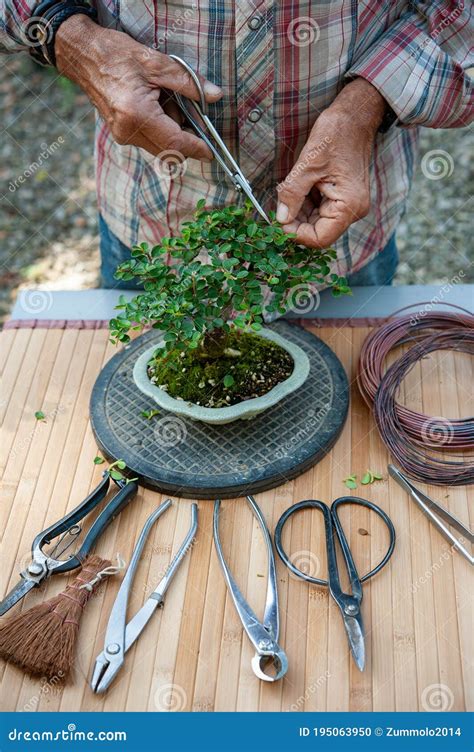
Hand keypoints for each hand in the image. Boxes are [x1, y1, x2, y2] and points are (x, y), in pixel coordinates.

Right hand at [55, 16, 222, 159]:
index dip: (195, 148)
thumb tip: (215, 95)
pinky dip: (160, 127)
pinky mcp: (120, 134)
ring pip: (160, 146)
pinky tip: (155, 104)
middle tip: (193, 115)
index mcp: (137, 114)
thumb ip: (188, 82)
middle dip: (185, 139)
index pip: (174, 142)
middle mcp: (128, 131)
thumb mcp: (157, 63)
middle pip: (168, 150)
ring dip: (172, 130)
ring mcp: (122, 135)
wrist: (84, 56)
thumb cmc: (116, 55)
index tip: (210, 153)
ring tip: (166, 99)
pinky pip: (149, 139)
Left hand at [276, 78, 385, 247]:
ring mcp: (349, 204)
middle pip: (318, 232)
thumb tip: (280, 218)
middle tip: (277, 209)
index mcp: (349, 205)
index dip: (297, 235)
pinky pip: (321, 211)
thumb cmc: (336, 134)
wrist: (354, 116)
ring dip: (299, 214)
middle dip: (296, 223)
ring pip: (317, 222)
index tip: (279, 223)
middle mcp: (353, 210)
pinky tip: (297, 190)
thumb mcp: (307, 164)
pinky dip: (306, 205)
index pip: (320, 238)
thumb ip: (292, 194)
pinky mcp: (343, 198)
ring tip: (288, 194)